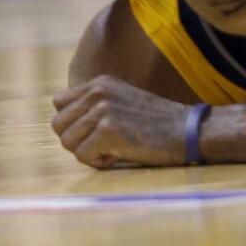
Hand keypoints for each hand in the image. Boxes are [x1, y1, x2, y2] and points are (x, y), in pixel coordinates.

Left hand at [52, 75, 190, 168]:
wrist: (187, 131)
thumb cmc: (157, 123)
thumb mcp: (123, 100)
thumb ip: (95, 105)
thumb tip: (64, 125)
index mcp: (100, 83)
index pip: (59, 103)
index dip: (73, 123)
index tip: (95, 131)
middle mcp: (98, 92)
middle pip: (58, 125)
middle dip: (77, 140)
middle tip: (104, 143)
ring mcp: (103, 110)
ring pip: (67, 142)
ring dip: (88, 152)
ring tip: (113, 148)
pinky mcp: (108, 130)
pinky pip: (83, 155)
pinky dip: (99, 162)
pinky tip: (119, 155)